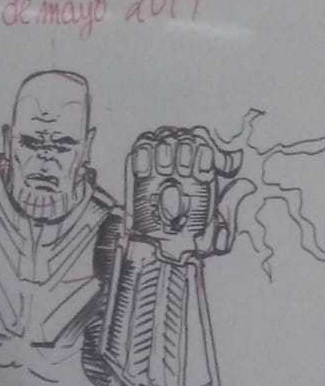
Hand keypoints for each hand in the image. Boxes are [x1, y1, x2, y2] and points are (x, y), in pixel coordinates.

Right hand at [125, 126, 243, 259]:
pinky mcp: (138, 174)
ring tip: (167, 173)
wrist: (161, 252)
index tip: (212, 171)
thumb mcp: (219, 228)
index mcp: (205, 173)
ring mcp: (161, 168)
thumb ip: (231, 207)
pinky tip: (147, 173)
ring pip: (164, 136)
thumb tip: (247, 185)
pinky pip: (140, 147)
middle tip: (188, 174)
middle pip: (187, 134)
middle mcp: (184, 167)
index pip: (208, 140)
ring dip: (166, 151)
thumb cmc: (191, 243)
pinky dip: (143, 153)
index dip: (213, 149)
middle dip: (189, 149)